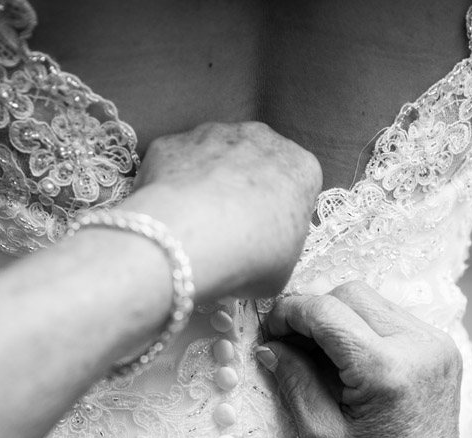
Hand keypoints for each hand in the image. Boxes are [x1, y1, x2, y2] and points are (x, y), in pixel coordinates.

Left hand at [125, 121, 321, 300]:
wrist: (194, 239)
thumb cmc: (252, 257)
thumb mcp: (283, 269)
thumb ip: (278, 250)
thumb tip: (258, 255)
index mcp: (301, 167)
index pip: (298, 185)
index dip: (282, 213)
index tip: (269, 237)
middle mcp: (261, 138)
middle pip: (257, 163)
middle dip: (246, 190)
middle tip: (232, 232)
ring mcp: (213, 134)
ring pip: (214, 157)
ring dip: (209, 184)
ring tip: (198, 226)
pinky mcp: (172, 142)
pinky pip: (175, 165)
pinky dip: (172, 186)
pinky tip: (171, 218)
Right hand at [257, 281, 471, 437]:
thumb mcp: (320, 435)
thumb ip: (294, 381)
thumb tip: (269, 346)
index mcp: (386, 371)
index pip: (326, 311)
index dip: (289, 314)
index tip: (269, 332)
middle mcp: (418, 347)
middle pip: (350, 293)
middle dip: (314, 312)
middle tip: (291, 345)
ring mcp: (435, 343)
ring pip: (372, 300)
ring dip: (339, 319)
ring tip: (321, 358)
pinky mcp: (441, 347)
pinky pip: (392, 317)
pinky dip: (364, 329)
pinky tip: (351, 363)